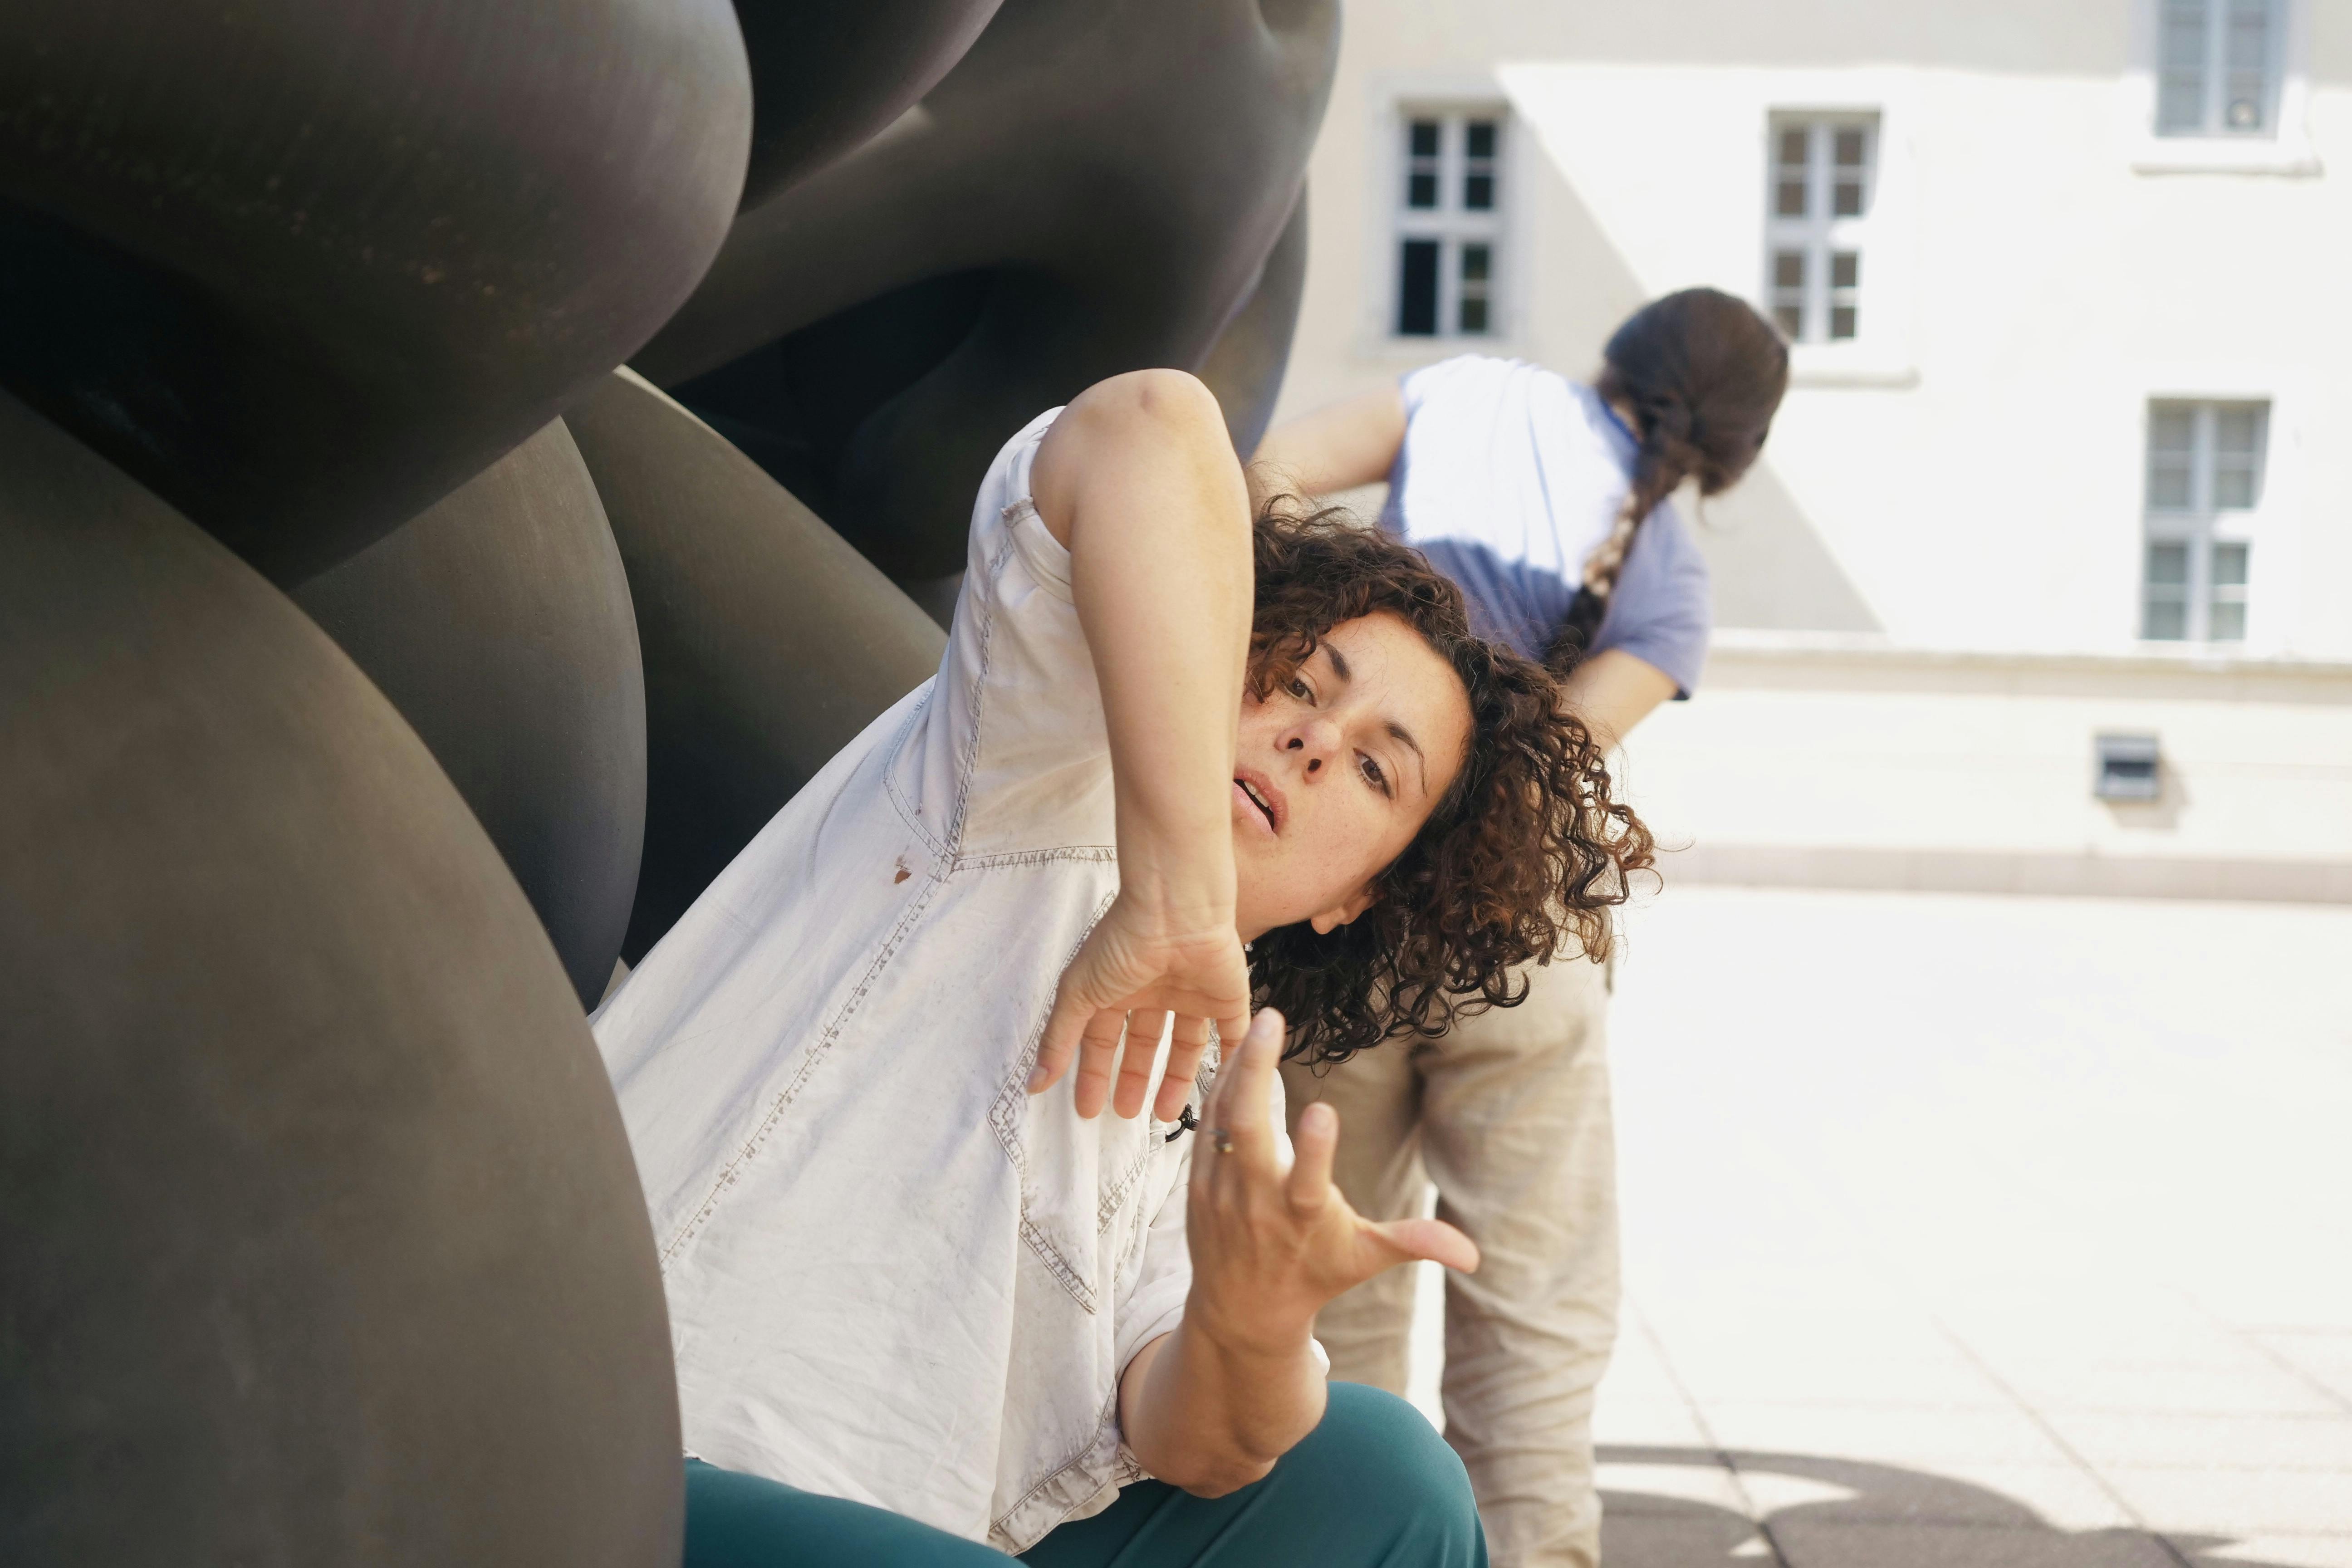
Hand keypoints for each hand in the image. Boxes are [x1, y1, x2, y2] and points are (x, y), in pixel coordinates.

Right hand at [1031, 890, 1252, 1119]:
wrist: (1176, 907)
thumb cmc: (1122, 941)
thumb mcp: (1079, 993)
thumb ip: (1059, 1039)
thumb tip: (1034, 1083)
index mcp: (1116, 987)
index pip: (1102, 1038)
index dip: (1094, 1072)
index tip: (1087, 1109)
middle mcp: (1154, 990)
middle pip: (1144, 1043)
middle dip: (1133, 1077)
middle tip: (1126, 1114)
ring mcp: (1191, 992)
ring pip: (1185, 1044)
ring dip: (1176, 1078)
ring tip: (1164, 1114)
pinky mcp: (1227, 995)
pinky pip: (1232, 1033)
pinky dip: (1230, 1057)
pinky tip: (1223, 1086)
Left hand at [1182, 1009, 1478, 1355]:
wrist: (1241, 1311)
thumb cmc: (1313, 1275)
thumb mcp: (1364, 1258)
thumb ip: (1413, 1243)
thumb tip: (1473, 1256)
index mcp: (1302, 1219)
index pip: (1306, 1185)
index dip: (1315, 1151)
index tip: (1323, 1109)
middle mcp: (1256, 1203)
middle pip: (1248, 1133)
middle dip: (1256, 1073)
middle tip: (1272, 1019)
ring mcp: (1221, 1190)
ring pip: (1222, 1119)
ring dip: (1237, 1066)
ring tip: (1258, 1022)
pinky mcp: (1198, 1182)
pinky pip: (1205, 1125)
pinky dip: (1218, 1086)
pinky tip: (1234, 1049)